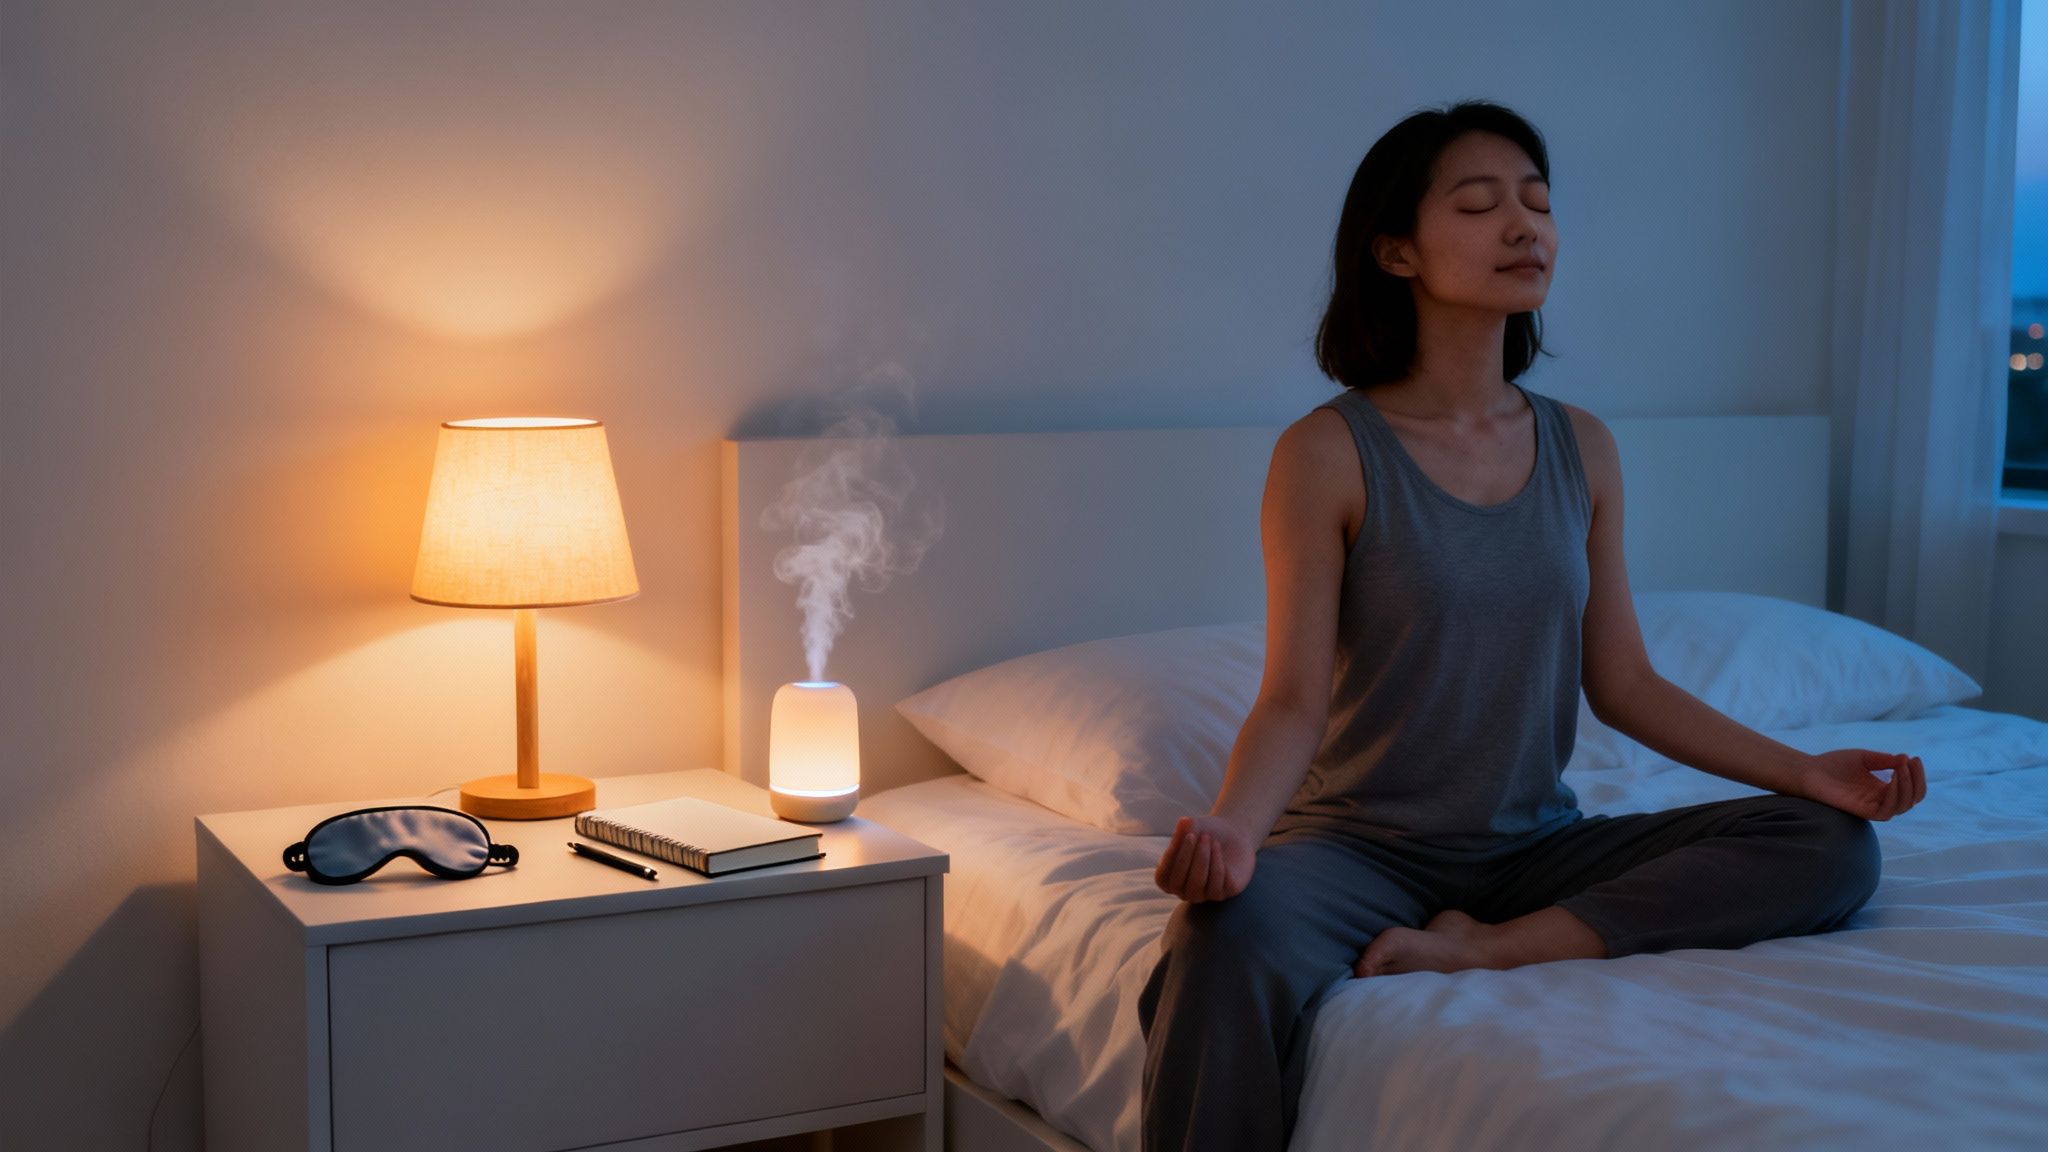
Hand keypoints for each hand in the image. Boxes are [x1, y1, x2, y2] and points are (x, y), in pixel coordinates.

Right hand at [1154, 815, 1256, 901]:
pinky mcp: (1225, 893)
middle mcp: (1184, 892)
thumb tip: (1183, 822)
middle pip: (1180, 881)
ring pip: (1199, 883)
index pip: (1163, 877)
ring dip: (1204, 858)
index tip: (1186, 836)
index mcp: (1169, 880)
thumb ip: (1184, 828)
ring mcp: (1205, 895)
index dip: (1171, 857)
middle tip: (1200, 836)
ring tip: (1211, 839)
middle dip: (1189, 856)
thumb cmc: (1204, 834)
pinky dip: (1217, 862)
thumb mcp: (1192, 828)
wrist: (1232, 836)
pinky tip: (1217, 847)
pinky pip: (1218, 883)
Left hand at [1794, 749, 1924, 820]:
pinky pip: (1886, 812)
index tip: (1914, 757)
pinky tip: (1892, 780)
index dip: (1917, 775)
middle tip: (1911, 762)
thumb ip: (1884, 760)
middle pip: (1912, 799)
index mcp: (1882, 788)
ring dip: (1907, 787)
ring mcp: (1872, 807)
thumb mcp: (1864, 757)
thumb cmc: (1833, 764)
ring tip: (1901, 769)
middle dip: (1916, 780)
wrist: (1809, 771)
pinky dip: (1894, 797)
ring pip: (1902, 806)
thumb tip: (1906, 758)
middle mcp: (1880, 799)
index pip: (1911, 788)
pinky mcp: (1862, 812)